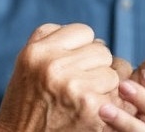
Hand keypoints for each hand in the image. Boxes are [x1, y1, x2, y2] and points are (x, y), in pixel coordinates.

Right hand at [0, 23, 125, 131]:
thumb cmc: (26, 107)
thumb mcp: (28, 66)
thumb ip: (54, 42)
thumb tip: (100, 40)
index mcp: (37, 51)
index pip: (84, 32)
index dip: (84, 50)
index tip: (74, 66)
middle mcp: (52, 65)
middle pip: (102, 51)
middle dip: (96, 69)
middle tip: (78, 88)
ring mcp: (72, 85)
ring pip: (113, 73)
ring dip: (105, 88)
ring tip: (83, 101)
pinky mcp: (89, 106)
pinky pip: (117, 95)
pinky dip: (110, 106)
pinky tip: (92, 114)